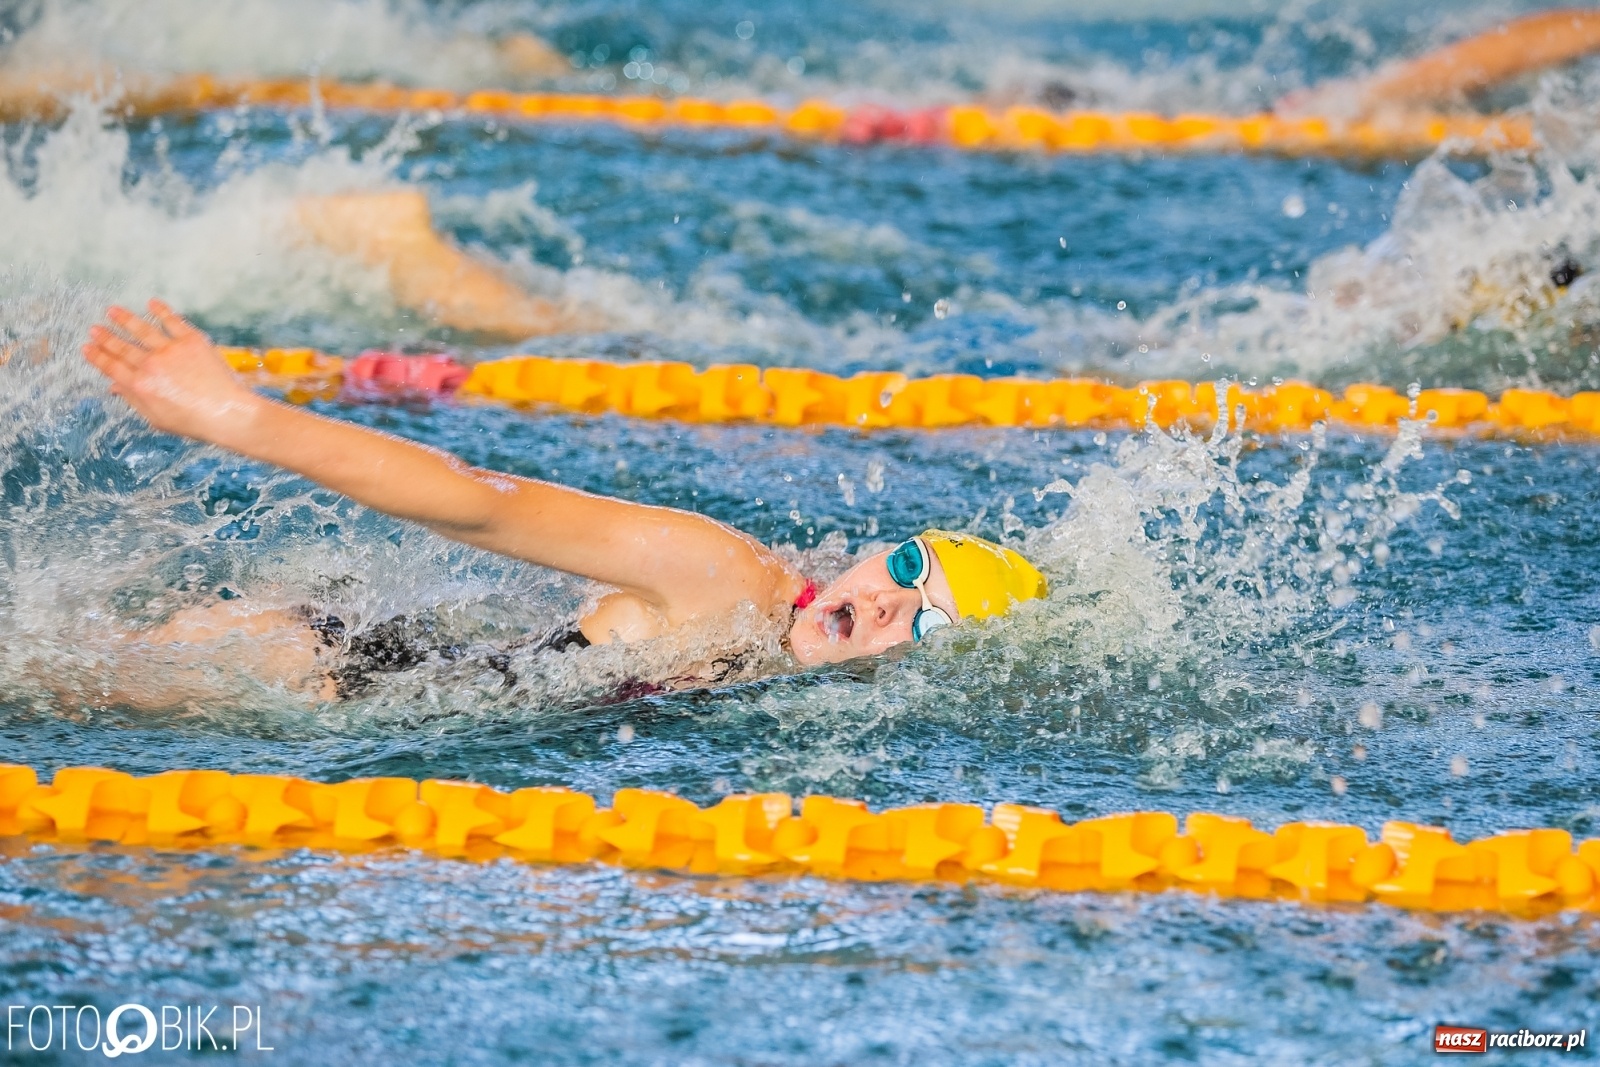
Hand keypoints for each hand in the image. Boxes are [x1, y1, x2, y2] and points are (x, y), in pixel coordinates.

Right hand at [82, 299, 262, 445]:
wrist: (227, 413)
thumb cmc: (194, 421)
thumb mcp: (156, 417)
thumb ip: (133, 399)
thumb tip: (114, 387)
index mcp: (139, 386)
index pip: (111, 366)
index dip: (97, 356)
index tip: (87, 348)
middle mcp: (151, 365)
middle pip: (122, 347)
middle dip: (105, 337)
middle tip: (94, 328)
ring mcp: (170, 350)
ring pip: (141, 329)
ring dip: (124, 319)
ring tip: (112, 311)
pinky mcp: (191, 341)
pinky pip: (172, 320)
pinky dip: (160, 310)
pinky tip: (151, 303)